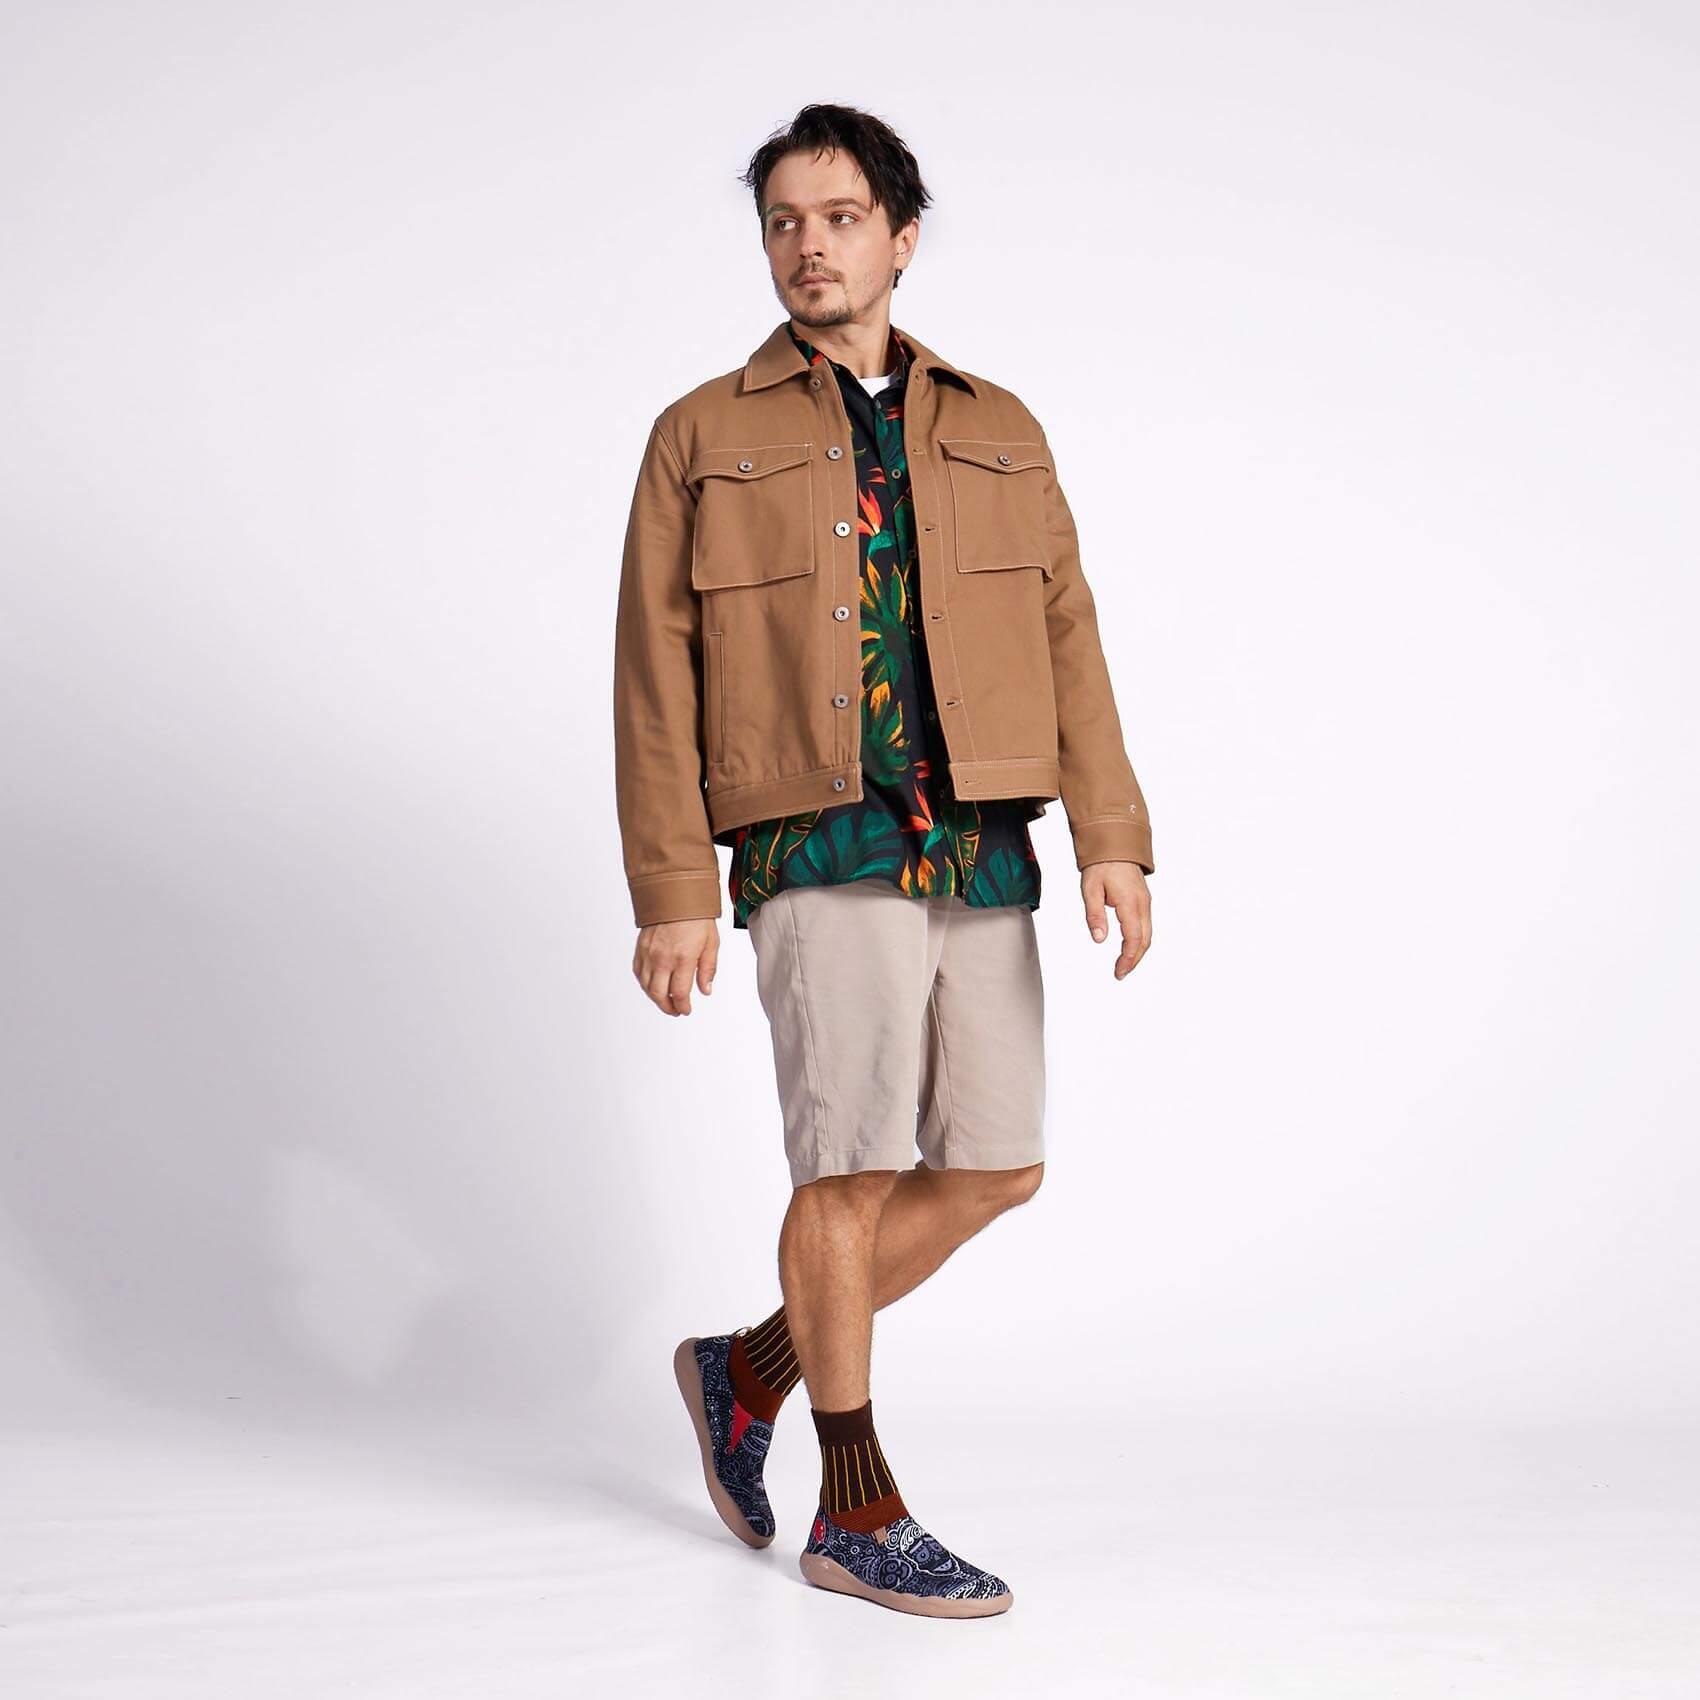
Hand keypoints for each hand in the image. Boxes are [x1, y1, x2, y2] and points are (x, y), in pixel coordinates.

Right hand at [633, 917, 718, 1014]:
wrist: (675, 894)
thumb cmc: (695, 916)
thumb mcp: (711, 943)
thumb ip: (708, 969)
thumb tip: (705, 990)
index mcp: (683, 957)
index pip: (679, 993)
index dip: (683, 1006)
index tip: (686, 1009)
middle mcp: (662, 957)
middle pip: (659, 994)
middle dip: (668, 1007)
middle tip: (676, 1010)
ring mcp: (649, 953)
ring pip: (646, 986)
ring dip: (655, 998)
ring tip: (666, 1000)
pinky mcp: (640, 948)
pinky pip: (638, 973)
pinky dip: (645, 983)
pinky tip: (653, 985)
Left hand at [1080, 862, 1150, 979]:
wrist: (1115, 844)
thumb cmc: (1101, 865)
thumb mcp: (1090, 889)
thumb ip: (1095, 915)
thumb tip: (1099, 939)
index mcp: (1129, 902)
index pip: (1134, 938)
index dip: (1127, 958)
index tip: (1119, 972)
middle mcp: (1142, 904)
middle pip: (1145, 940)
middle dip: (1134, 960)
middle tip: (1120, 973)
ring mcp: (1145, 902)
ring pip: (1148, 934)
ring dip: (1137, 951)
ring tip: (1123, 964)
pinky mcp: (1144, 901)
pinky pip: (1146, 925)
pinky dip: (1139, 940)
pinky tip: (1129, 947)